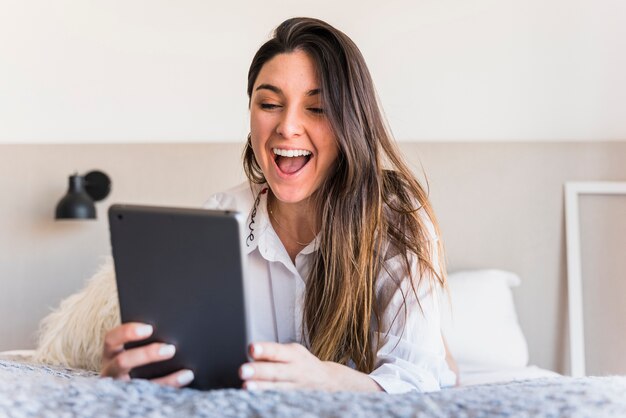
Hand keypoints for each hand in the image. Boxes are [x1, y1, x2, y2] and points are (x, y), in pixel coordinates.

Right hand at [100, 322, 193, 387]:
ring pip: (139, 384)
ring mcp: (122, 386)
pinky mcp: (136, 397)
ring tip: (186, 370)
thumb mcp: (136, 343)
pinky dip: (171, 384)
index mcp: (111, 351)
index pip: (112, 339)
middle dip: (147, 355)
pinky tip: (186, 376)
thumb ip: (148, 335)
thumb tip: (171, 324)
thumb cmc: (139, 351)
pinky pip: (153, 393)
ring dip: (164, 377)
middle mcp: (112, 369)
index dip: (127, 332)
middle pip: (123, 362)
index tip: (149, 328)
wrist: (134, 382)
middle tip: (171, 349)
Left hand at [239, 342, 381, 391]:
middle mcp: (296, 370)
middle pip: (277, 371)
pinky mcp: (296, 399)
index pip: (277, 351)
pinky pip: (281, 399)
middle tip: (243, 370)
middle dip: (260, 371)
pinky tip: (256, 400)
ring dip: (262, 388)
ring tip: (246, 387)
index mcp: (294, 355)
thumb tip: (251, 355)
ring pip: (278, 388)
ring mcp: (296, 387)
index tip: (252, 349)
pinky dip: (269, 399)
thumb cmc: (301, 363)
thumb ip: (272, 354)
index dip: (265, 350)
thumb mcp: (291, 352)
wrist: (328, 381)